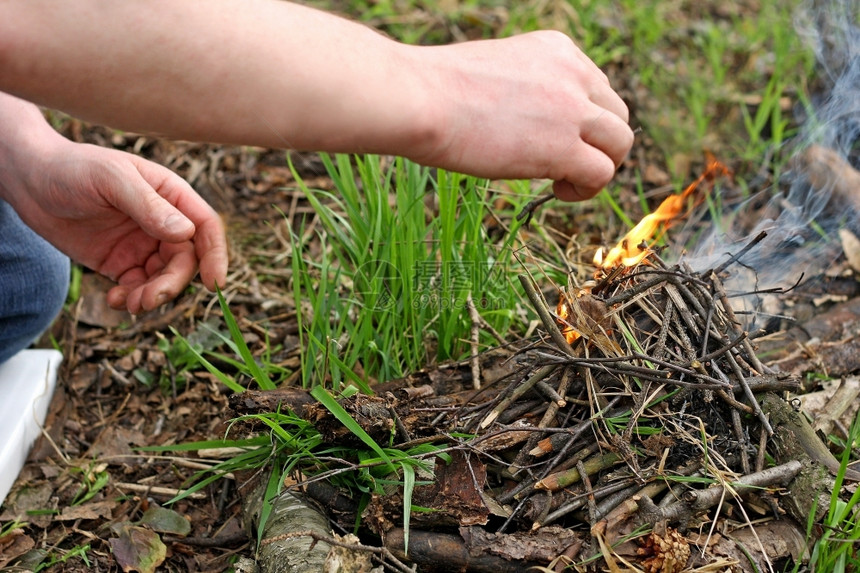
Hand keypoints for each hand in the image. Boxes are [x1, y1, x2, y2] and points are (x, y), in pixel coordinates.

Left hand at [5, 138, 227, 313]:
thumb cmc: (73, 167)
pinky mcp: (120, 262)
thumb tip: (185, 234)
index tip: (212, 284)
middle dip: (172, 284)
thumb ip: (149, 206)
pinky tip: (115, 299)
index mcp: (171, 195)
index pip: (205, 227)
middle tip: (149, 299)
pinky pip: (138, 287)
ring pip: (164, 278)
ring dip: (153, 296)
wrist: (28, 180)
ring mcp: (142, 243)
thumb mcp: (112, 179)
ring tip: (130, 303)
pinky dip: (132, 299)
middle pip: (186, 260)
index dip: (215, 255)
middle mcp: (163, 221)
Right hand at [408, 31, 633, 200]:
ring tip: (564, 181)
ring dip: (599, 168)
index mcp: (557, 49)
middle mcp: (573, 72)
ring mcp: (572, 108)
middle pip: (618, 115)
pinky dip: (586, 189)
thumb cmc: (437, 90)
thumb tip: (532, 125)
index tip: (555, 139)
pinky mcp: (563, 146)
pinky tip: (557, 190)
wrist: (420, 99)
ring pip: (620, 144)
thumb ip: (526, 90)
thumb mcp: (495, 72)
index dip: (583, 121)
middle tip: (566, 165)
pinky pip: (602, 173)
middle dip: (598, 144)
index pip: (597, 88)